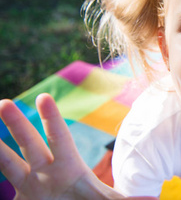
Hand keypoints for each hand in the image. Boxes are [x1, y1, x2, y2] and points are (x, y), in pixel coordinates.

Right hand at [0, 94, 127, 199]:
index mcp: (68, 167)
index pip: (59, 137)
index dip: (52, 119)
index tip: (44, 96)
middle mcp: (45, 172)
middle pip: (29, 144)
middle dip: (16, 124)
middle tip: (4, 103)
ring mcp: (29, 186)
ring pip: (8, 163)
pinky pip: (2, 191)